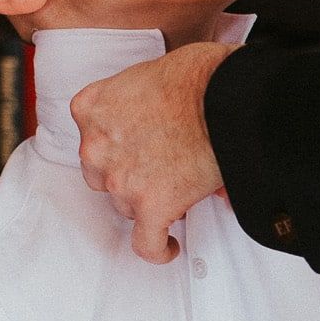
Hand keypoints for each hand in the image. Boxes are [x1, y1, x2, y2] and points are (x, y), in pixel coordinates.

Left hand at [72, 41, 235, 263]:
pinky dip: (157, 248)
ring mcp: (121, 181)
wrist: (227, 97)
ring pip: (125, 206)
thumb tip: (168, 127)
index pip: (93, 136)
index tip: (135, 147)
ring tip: (177, 192)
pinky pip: (146, 243)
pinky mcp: (151, 207)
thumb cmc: (200, 76)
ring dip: (146, 202)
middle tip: (160, 165)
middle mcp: (97, 146)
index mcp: (92, 108)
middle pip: (103, 174)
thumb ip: (141, 100)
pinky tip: (169, 246)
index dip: (117, 144)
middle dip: (128, 173)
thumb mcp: (150, 72)